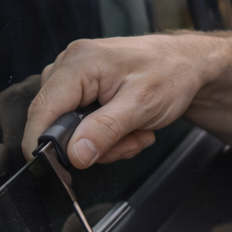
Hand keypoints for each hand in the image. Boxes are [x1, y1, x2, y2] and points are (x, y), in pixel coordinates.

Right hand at [22, 34, 231, 169]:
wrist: (188, 64)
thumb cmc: (171, 74)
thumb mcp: (142, 106)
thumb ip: (106, 130)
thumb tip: (74, 154)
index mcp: (80, 63)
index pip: (43, 108)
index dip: (42, 143)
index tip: (55, 169)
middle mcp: (70, 64)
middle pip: (58, 122)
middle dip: (93, 142)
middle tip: (129, 140)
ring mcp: (75, 75)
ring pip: (71, 127)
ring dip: (105, 140)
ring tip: (136, 129)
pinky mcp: (83, 86)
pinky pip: (82, 122)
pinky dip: (106, 132)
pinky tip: (129, 124)